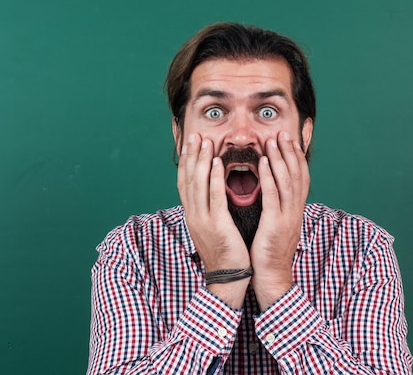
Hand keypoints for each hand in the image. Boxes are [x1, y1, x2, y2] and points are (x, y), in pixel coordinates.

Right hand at [177, 133, 249, 306]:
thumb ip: (212, 210)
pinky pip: (214, 197)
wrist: (227, 278)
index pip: (185, 183)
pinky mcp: (216, 225)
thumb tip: (213, 194)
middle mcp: (193, 215)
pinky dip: (214, 178)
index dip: (187, 162)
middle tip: (194, 135)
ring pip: (198, 184)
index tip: (190, 144)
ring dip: (201, 160)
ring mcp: (202, 220)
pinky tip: (217, 163)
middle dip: (191, 156)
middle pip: (188, 179)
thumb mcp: (214, 228)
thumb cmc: (226, 252)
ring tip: (205, 141)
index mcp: (193, 215)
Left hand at [251, 131, 309, 309]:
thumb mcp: (277, 222)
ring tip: (272, 141)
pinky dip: (268, 178)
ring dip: (279, 159)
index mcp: (296, 208)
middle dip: (291, 151)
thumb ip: (277, 204)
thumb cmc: (269, 248)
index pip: (301, 175)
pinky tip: (261, 164)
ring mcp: (288, 216)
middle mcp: (295, 209)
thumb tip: (273, 186)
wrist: (271, 275)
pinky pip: (273, 197)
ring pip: (287, 181)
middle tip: (284, 131)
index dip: (298, 155)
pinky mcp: (276, 224)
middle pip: (297, 173)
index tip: (293, 137)